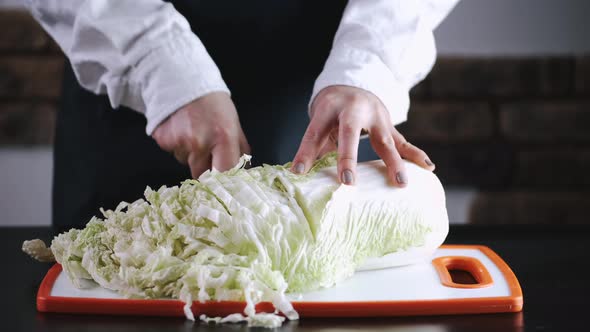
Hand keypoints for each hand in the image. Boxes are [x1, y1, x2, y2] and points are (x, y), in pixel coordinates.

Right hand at [152, 92, 249, 178]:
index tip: (222, 182)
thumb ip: (239, 149)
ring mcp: (179, 142)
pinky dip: (176, 144)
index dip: (223, 180)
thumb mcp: (234, 123)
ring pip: (185, 162)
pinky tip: (181, 129)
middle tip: (207, 149)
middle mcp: (200, 143)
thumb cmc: (214, 103)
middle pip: (201, 174)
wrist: (184, 81)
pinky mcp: (163, 140)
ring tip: (193, 132)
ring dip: (190, 154)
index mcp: (223, 138)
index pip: (224, 174)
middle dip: (205, 167)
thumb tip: (243, 172)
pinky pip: (172, 152)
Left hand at [291, 85, 433, 185]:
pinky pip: (403, 142)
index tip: (298, 172)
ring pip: (385, 140)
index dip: (306, 152)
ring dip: (393, 163)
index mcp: (329, 108)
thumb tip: (296, 174)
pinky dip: (416, 155)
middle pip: (351, 133)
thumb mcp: (319, 124)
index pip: (315, 131)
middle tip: (347, 182)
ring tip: (400, 183)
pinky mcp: (389, 125)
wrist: (353, 87)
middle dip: (349, 158)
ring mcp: (376, 117)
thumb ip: (311, 147)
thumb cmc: (332, 113)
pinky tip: (429, 167)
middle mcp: (354, 109)